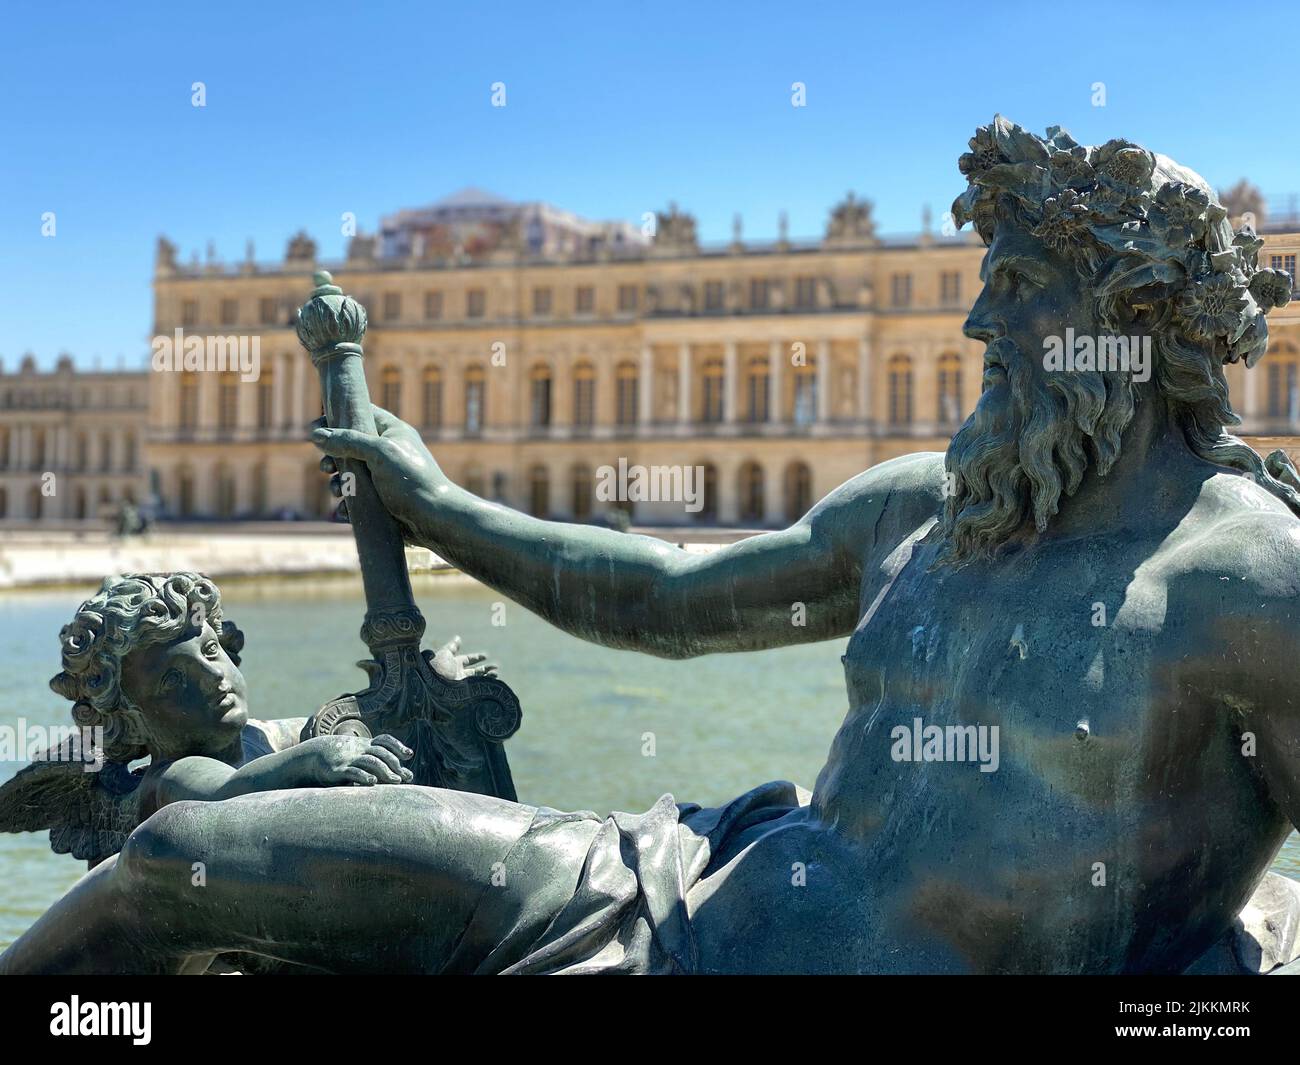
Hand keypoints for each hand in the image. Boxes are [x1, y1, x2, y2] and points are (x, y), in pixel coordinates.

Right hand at [301, 734, 413, 786]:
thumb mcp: (360, 757)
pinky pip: (353, 772)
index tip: (409, 755)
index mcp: (365, 744)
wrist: (312, 756)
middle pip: (381, 753)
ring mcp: (349, 758)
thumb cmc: (341, 759)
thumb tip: (407, 775)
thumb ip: (382, 764)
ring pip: (370, 761)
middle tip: (405, 777)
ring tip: (396, 781)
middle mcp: (358, 749)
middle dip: (394, 764)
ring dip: (385, 771)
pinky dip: (364, 776)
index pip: (384, 740)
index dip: (397, 746)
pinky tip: (373, 781)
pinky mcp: (338, 770)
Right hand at [310, 406, 443, 525]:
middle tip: (327, 468)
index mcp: (391, 433)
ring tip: (339, 491)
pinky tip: (344, 511)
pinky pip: (355, 499)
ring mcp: (383, 477)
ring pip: (349, 475)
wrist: (435, 519)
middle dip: (332, 458)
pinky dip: (347, 504)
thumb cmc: (412, 480)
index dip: (336, 418)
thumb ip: (348, 441)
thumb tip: (316, 434)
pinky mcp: (380, 500)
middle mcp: (386, 452)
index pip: (360, 414)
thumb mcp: (379, 453)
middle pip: (348, 447)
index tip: (315, 429)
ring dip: (338, 483)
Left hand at [428, 635, 497, 680]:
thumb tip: (458, 637)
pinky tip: (492, 680)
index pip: (468, 660)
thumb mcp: (445, 654)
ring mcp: (462, 681)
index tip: (486, 656)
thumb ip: (452, 646)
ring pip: (477, 678)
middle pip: (475, 670)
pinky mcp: (463, 690)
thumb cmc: (437, 666)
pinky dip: (485, 683)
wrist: (431, 682)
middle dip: (485, 668)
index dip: (477, 657)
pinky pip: (476, 686)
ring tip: (496, 674)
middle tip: (495, 667)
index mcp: (455, 663)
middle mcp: (459, 672)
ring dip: (487, 676)